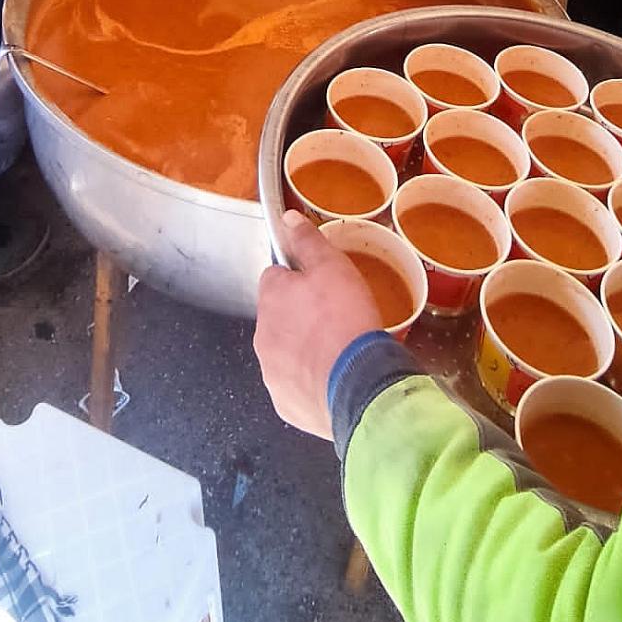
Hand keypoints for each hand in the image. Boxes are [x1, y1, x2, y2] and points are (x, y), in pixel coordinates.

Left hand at [254, 211, 382, 438]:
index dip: (300, 279)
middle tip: (336, 318)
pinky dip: (310, 380)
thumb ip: (308, 242)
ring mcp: (271, 372)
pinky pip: (295, 385)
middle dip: (301, 316)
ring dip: (305, 349)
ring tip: (339, 349)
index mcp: (271, 298)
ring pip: (286, 351)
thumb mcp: (334, 268)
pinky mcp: (284, 402)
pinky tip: (334, 377)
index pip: (275, 277)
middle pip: (279, 316)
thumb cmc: (347, 321)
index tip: (322, 286)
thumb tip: (290, 220)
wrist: (359, 385)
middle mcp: (262, 335)